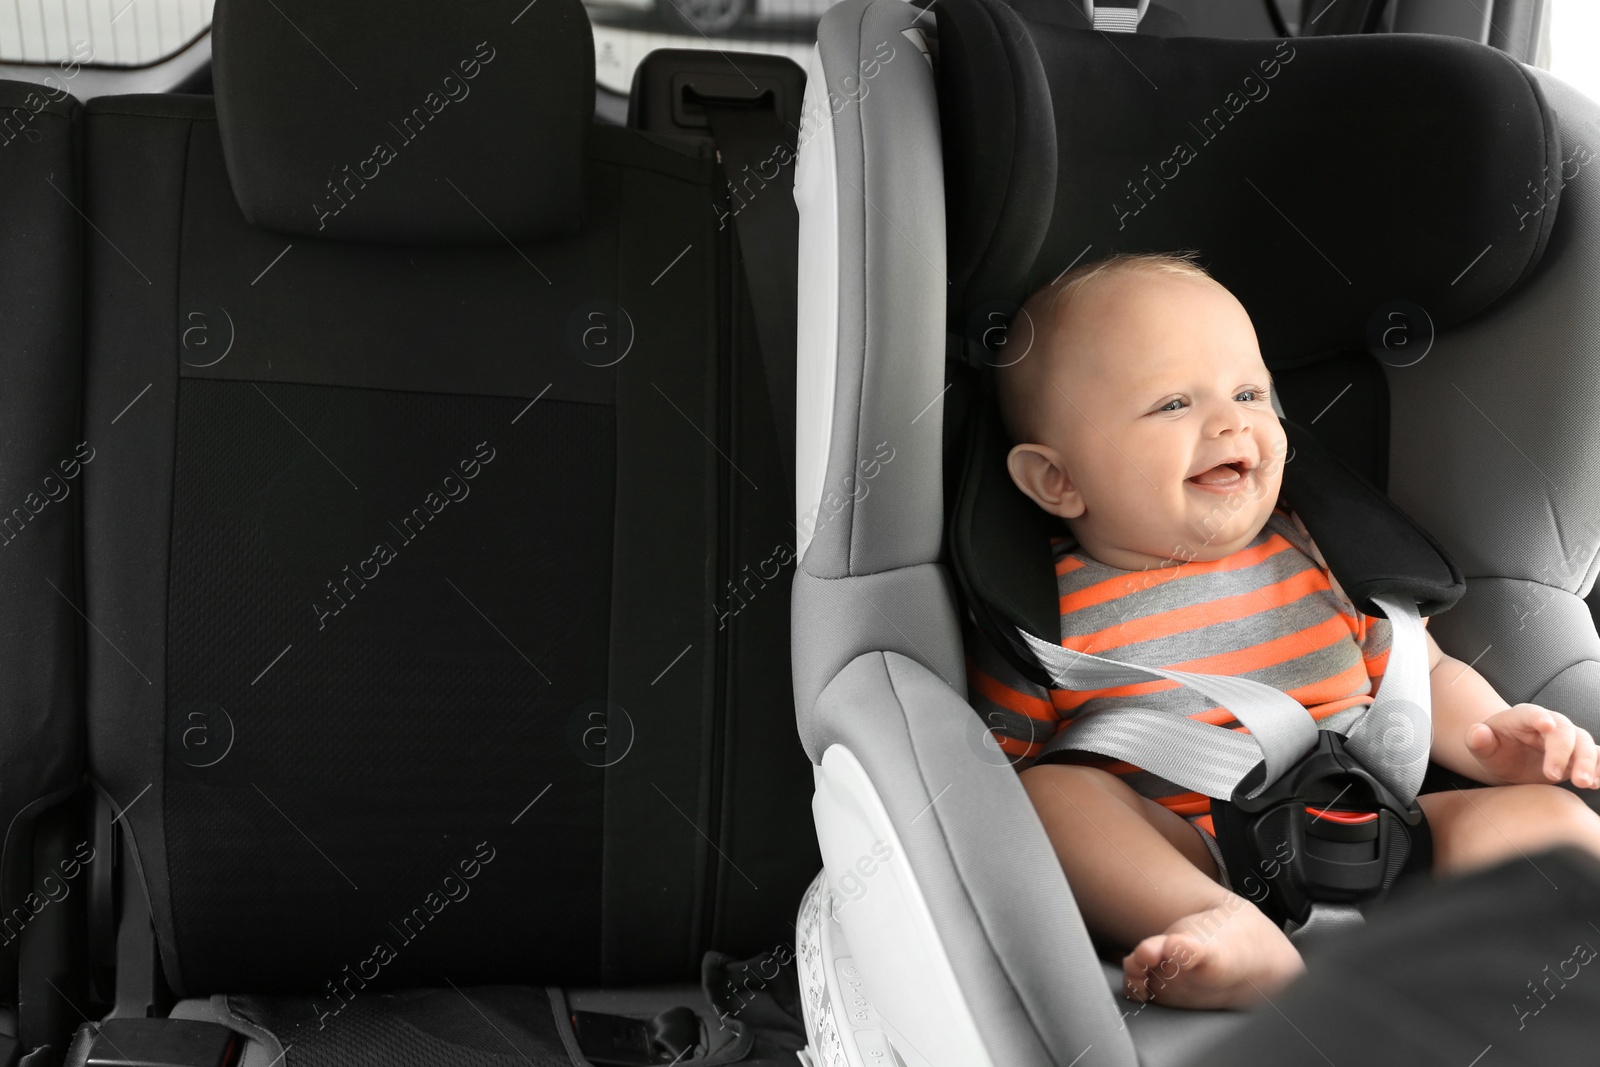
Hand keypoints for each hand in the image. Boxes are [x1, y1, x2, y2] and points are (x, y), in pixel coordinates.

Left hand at [1464, 704, 1599, 787]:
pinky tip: (1597, 782)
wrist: (1510, 757)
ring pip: (1585, 744)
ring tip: (1585, 783)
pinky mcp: (1578, 756)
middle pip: (1564, 731)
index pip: (1533, 713)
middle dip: (1564, 753)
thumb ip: (1477, 739)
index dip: (1540, 717)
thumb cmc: (1494, 749)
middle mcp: (1550, 724)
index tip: (1547, 725)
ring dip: (1589, 762)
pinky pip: (1596, 757)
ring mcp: (1567, 739)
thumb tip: (1477, 732)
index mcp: (1522, 717)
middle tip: (1558, 776)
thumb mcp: (1481, 747)